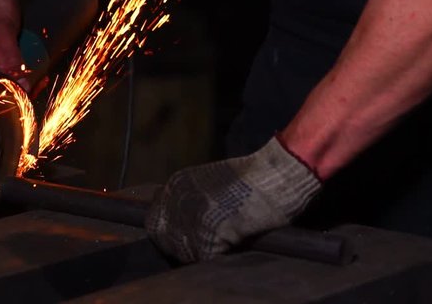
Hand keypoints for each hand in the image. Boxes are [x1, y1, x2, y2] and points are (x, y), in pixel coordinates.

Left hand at [145, 137, 321, 262]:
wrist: (276, 174)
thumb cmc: (252, 179)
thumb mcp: (209, 180)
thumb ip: (188, 198)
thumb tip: (176, 223)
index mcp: (176, 184)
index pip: (155, 220)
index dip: (167, 235)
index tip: (181, 240)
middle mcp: (179, 197)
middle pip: (164, 238)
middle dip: (180, 246)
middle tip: (203, 246)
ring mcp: (193, 214)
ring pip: (183, 250)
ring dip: (200, 252)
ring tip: (221, 243)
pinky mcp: (211, 230)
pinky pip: (205, 257)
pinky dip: (218, 256)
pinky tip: (232, 243)